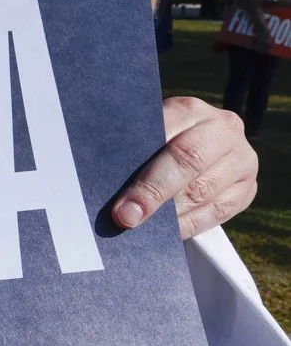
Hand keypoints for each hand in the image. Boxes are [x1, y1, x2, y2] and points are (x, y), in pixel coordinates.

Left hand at [111, 97, 257, 239]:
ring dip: (169, 216)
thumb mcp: (145, 135)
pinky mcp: (247, 188)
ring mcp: (241, 159)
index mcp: (189, 110)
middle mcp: (223, 129)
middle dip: (154, 193)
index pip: (164, 135)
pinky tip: (165, 235)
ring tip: (141, 229)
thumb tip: (98, 176)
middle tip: (126, 218)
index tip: (120, 198)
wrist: (195, 146)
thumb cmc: (154, 144)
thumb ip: (131, 150)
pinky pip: (218, 213)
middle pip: (189, 162)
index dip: (142, 167)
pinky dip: (188, 226)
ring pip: (203, 192)